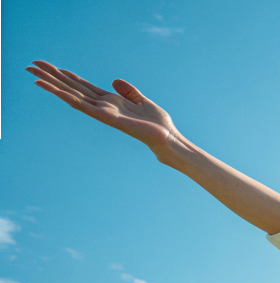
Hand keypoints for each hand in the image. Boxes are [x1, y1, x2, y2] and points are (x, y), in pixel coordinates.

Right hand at [26, 60, 182, 157]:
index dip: (66, 76)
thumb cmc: (158, 123)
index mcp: (111, 101)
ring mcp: (103, 113)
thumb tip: (114, 81)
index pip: (83, 86)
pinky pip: (85, 107)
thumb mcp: (143, 100)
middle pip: (72, 89)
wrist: (168, 139)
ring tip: (34, 76)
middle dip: (52, 77)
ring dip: (53, 86)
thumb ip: (129, 91)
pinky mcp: (108, 119)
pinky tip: (55, 90)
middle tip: (30, 66)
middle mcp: (103, 106)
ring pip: (72, 96)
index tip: (50, 66)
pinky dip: (69, 98)